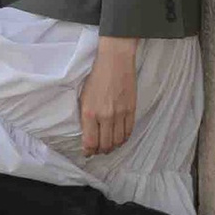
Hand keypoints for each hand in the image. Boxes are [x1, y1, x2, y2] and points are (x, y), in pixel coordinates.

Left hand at [80, 36, 138, 157]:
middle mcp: (105, 116)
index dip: (89, 151)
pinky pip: (128, 131)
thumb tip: (87, 132)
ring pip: (118, 140)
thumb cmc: (95, 76)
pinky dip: (123, 139)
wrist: (114, 61)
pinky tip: (119, 139)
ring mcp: (120, 114)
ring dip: (113, 147)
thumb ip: (86, 116)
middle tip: (98, 151)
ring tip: (108, 147)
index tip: (87, 153)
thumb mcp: (83, 96)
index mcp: (89, 112)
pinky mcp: (131, 110)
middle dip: (100, 151)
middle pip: (105, 144)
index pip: (90, 141)